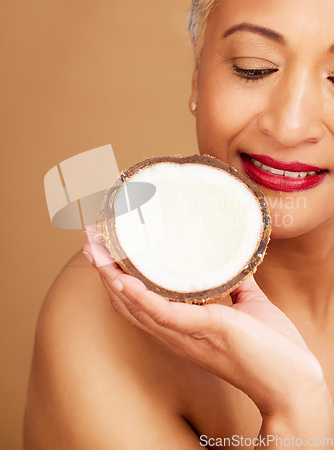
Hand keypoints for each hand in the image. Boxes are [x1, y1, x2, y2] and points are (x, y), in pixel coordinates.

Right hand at [83, 225, 325, 416]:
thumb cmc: (270, 348)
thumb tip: (234, 256)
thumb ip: (236, 283)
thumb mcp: (248, 305)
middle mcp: (174, 332)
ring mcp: (183, 333)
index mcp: (182, 326)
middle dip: (103, 271)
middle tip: (89, 241)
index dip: (119, 278)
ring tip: (94, 249)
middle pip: (125, 302)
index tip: (108, 249)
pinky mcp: (200, 330)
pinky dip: (137, 295)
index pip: (139, 302)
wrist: (292, 381)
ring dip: (109, 276)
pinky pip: (160, 313)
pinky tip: (121, 278)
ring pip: (133, 305)